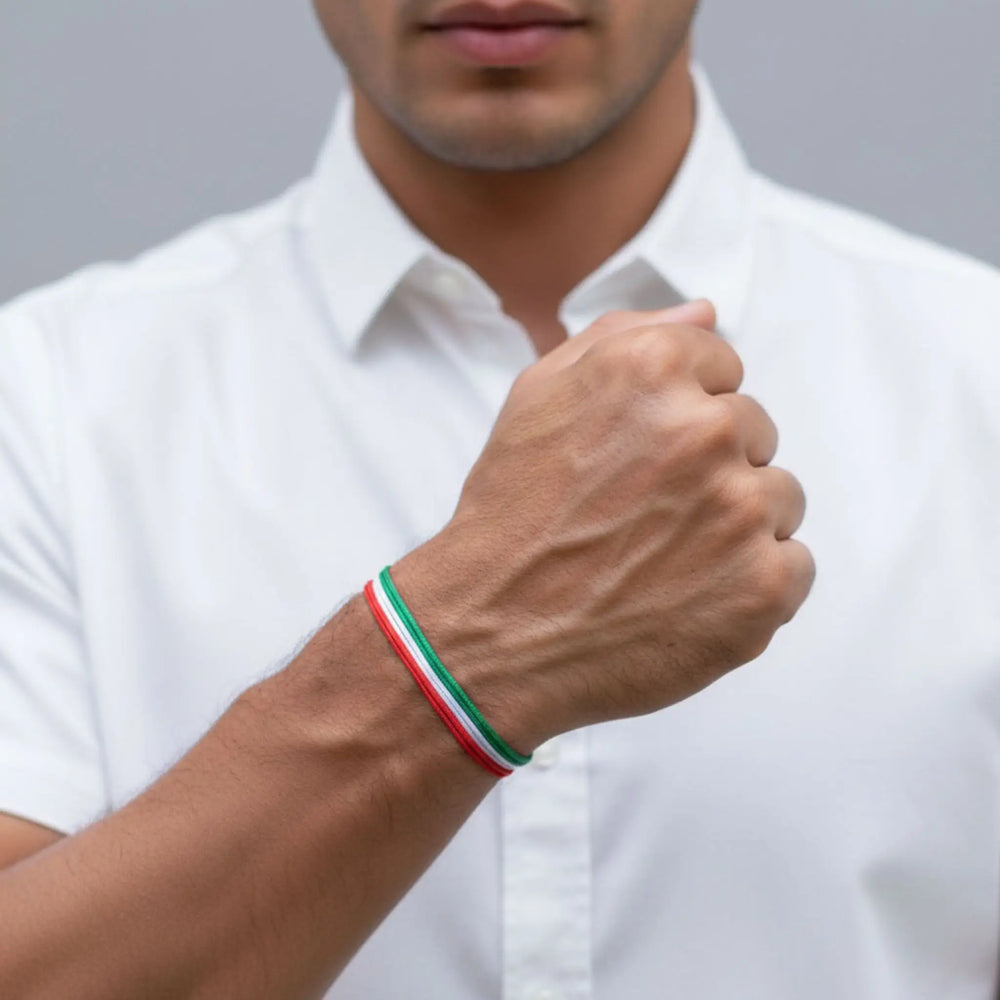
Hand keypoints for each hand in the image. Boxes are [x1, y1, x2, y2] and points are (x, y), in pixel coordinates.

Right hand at [394, 301, 814, 749]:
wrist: (494, 631)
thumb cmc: (513, 514)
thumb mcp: (538, 396)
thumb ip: (623, 335)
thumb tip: (706, 312)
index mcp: (652, 368)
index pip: (722, 367)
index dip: (678, 415)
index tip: (643, 457)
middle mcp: (706, 428)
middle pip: (754, 431)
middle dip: (710, 466)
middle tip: (645, 513)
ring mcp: (741, 510)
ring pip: (780, 498)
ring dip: (736, 524)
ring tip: (665, 558)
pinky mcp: (764, 587)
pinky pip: (794, 564)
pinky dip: (752, 583)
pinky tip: (691, 596)